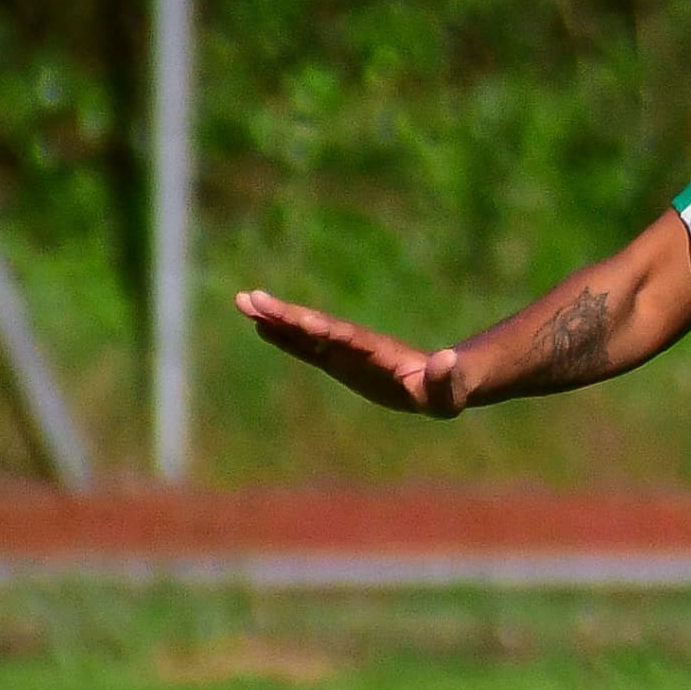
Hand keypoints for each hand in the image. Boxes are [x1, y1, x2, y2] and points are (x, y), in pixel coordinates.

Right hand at [234, 289, 468, 415]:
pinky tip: (261, 326)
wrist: (441, 382)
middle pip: (314, 326)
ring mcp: (344, 351)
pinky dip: (284, 337)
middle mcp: (355, 344)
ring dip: (274, 318)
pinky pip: (306, 347)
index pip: (342, 336)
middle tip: (248, 298)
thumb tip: (446, 359)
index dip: (318, 327)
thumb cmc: (446, 391)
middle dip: (284, 314)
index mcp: (376, 350)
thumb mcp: (447, 390)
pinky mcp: (338, 361)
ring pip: (304, 332)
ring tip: (243, 302)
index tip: (293, 317)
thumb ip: (445, 377)